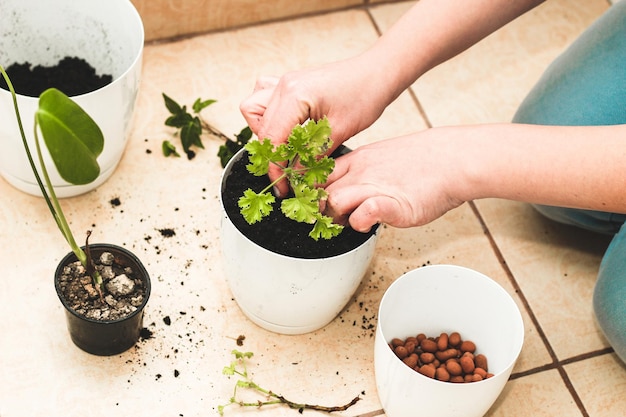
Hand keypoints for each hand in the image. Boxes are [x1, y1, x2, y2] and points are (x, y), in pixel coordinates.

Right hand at [240, 57, 392, 195]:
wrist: (377, 73)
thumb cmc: (364, 96)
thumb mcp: (339, 132)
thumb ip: (312, 156)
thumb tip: (295, 177)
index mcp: (295, 95)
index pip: (272, 139)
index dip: (275, 167)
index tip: (282, 186)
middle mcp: (284, 86)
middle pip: (260, 127)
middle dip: (271, 154)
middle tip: (286, 173)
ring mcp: (284, 82)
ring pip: (254, 109)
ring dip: (265, 132)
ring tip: (285, 147)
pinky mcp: (290, 84)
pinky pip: (264, 98)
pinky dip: (269, 116)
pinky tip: (287, 128)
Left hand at [323, 130, 466, 231]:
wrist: (453, 159)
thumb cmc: (424, 162)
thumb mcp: (382, 157)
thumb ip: (362, 173)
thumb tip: (349, 191)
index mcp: (356, 160)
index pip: (316, 174)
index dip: (309, 192)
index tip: (309, 204)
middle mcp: (361, 172)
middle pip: (319, 191)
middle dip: (316, 211)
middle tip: (325, 222)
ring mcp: (374, 186)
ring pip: (333, 201)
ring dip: (334, 219)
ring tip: (346, 225)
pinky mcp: (392, 203)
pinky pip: (363, 212)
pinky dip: (359, 221)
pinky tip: (365, 224)